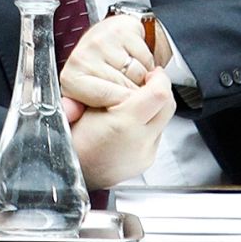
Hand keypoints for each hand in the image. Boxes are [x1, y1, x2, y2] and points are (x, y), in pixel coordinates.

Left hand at [59, 14, 161, 108]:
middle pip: (128, 91)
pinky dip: (146, 61)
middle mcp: (83, 56)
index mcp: (72, 79)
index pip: (112, 102)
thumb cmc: (99, 71)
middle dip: (133, 93)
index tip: (121, 103)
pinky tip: (133, 58)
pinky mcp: (121, 28)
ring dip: (141, 77)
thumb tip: (70, 114)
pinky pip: (146, 57)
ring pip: (140, 74)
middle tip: (124, 86)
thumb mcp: (87, 97)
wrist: (107, 39)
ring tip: (127, 73)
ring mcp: (101, 40)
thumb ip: (80, 110)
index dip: (125, 106)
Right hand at [67, 66, 175, 187]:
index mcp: (124, 123)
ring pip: (165, 120)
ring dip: (157, 107)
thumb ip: (116, 88)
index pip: (160, 93)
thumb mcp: (89, 102)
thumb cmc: (74, 136)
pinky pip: (158, 135)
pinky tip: (135, 121)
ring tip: (140, 100)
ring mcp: (146, 153)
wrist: (72, 168)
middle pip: (168, 106)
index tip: (152, 73)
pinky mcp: (147, 161)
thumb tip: (139, 77)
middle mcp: (140, 141)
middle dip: (162, 90)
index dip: (159, 78)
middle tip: (150, 81)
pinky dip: (150, 123)